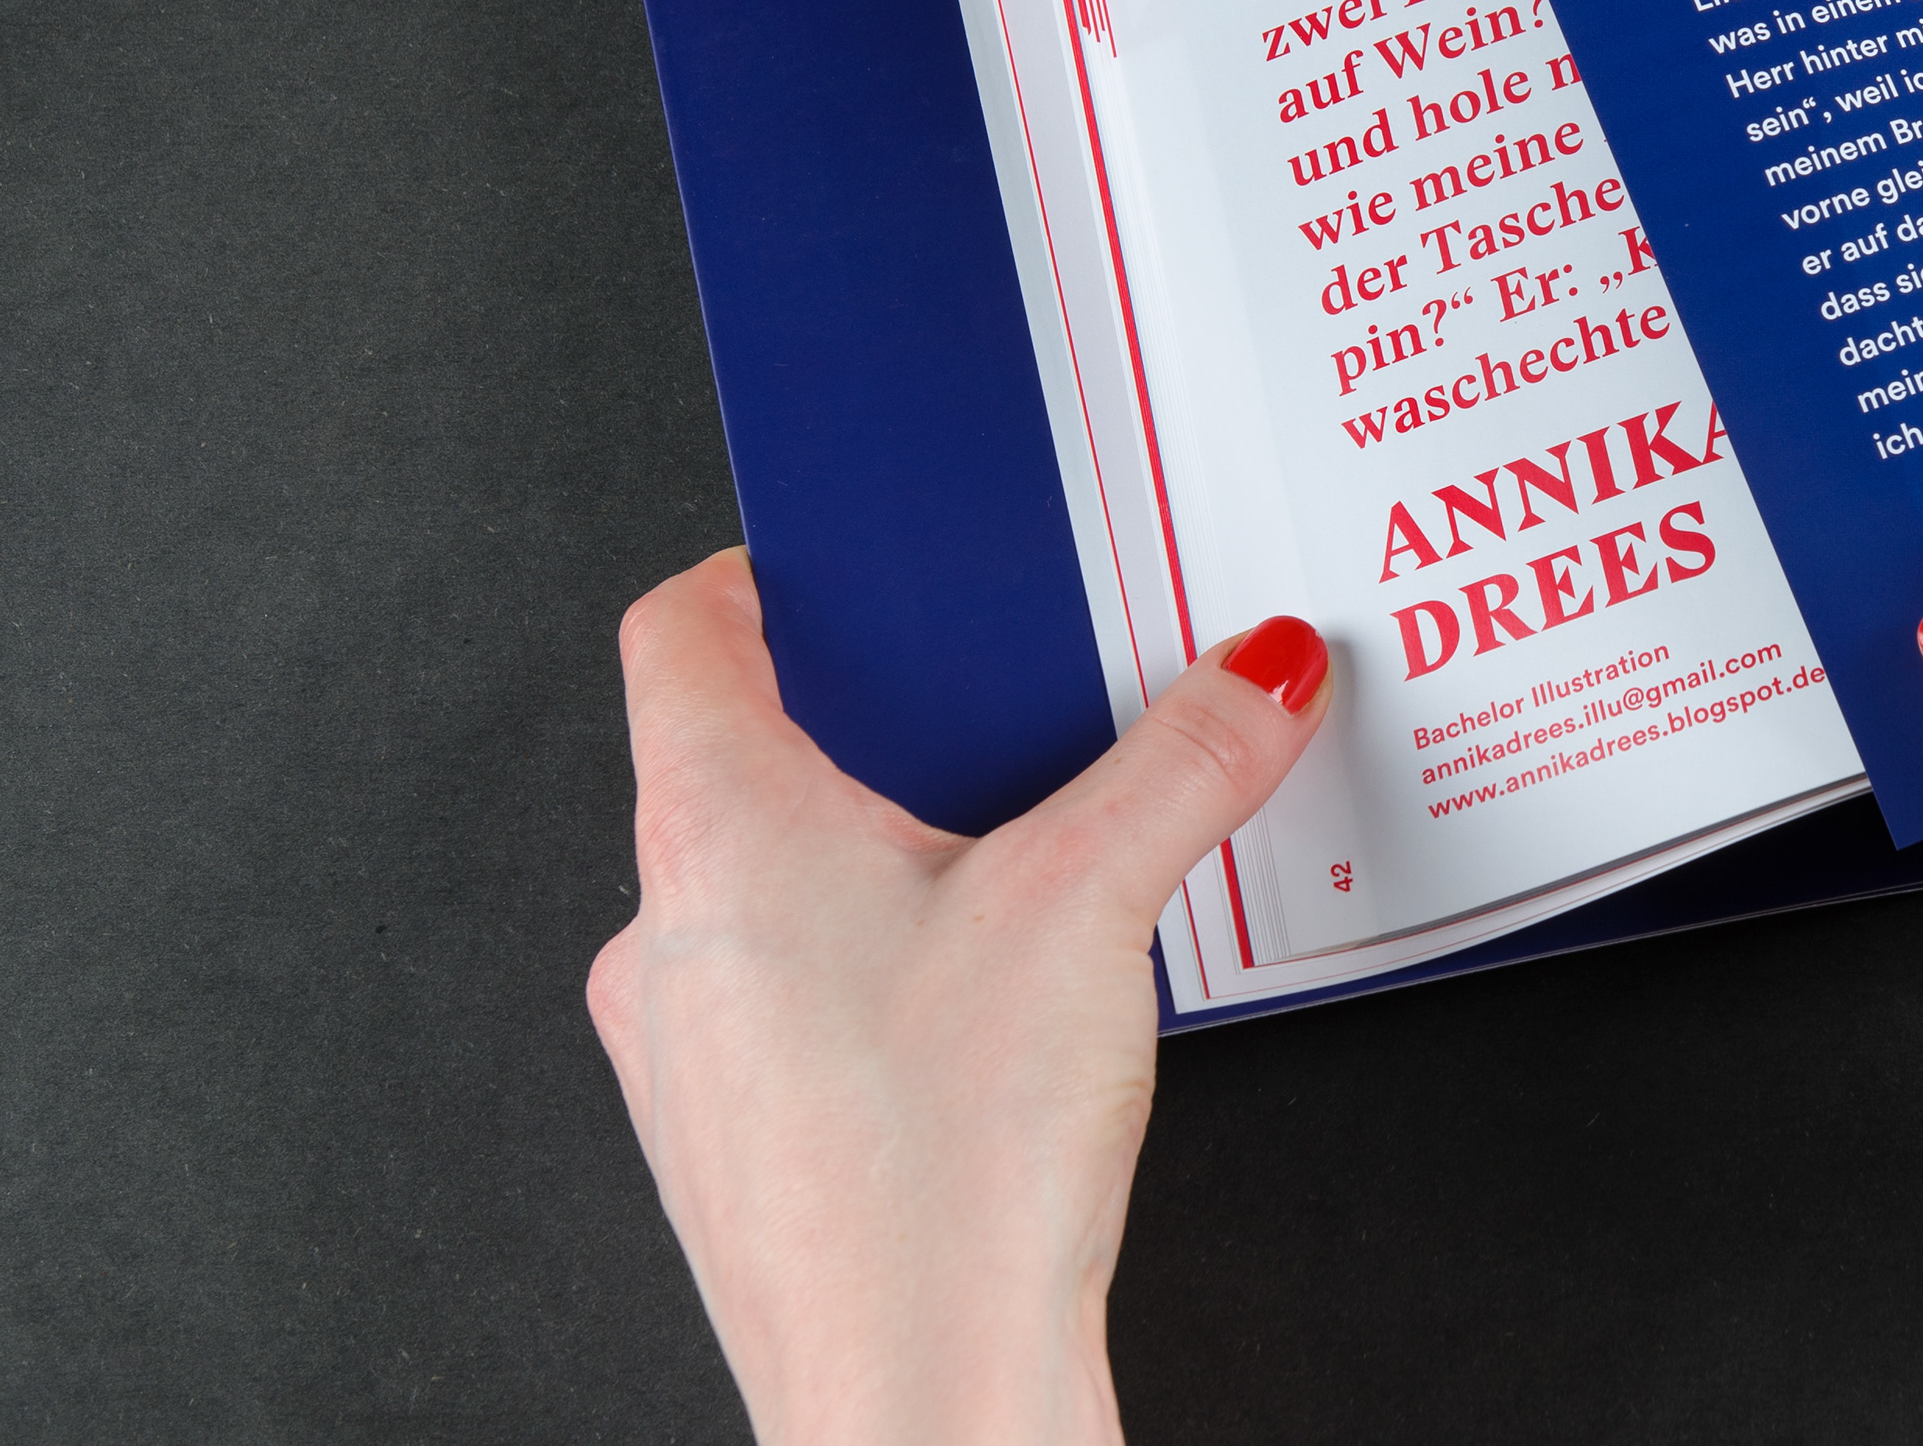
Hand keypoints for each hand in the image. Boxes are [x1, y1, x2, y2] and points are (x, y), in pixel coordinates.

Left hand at [587, 550, 1330, 1445]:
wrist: (919, 1399)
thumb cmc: (943, 1171)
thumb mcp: (1093, 904)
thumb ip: (1186, 760)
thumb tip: (1258, 670)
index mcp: (714, 831)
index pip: (677, 632)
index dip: (756, 573)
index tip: (831, 561)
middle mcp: (663, 937)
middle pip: (737, 761)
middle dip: (874, 726)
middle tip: (986, 704)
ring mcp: (685, 1056)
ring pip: (766, 893)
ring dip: (881, 857)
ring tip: (1020, 860)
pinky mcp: (735, 1148)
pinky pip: (790, 1005)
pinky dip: (879, 970)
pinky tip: (994, 1009)